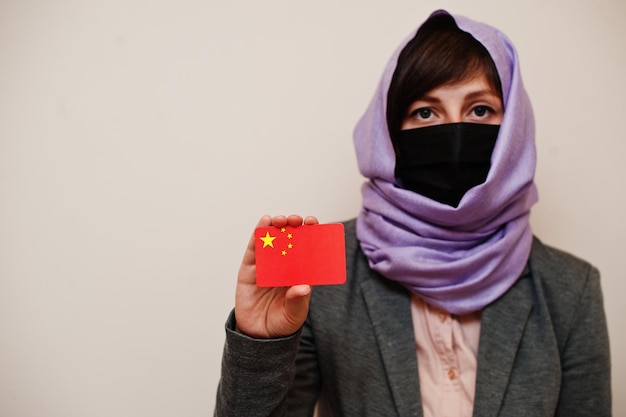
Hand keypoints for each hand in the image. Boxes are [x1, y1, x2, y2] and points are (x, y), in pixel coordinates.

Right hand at [235, 214, 316, 337]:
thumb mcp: (294, 314)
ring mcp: (266, 265)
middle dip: (294, 225)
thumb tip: (304, 287)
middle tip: (297, 220)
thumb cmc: (281, 323)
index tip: (313, 224)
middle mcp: (284, 265)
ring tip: (281, 220)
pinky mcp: (249, 268)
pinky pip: (254, 248)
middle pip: (290, 239)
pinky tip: (264, 223)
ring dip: (277, 225)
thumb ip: (298, 301)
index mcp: (299, 273)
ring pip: (272, 239)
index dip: (311, 234)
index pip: (307, 249)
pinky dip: (258, 234)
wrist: (258, 336)